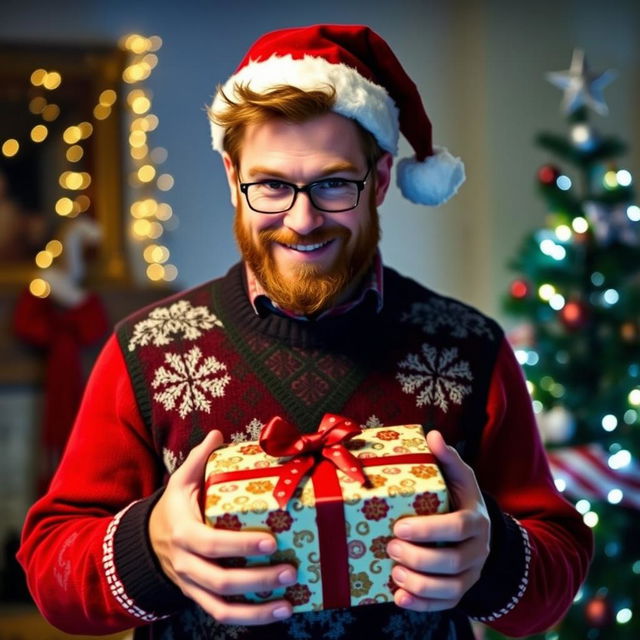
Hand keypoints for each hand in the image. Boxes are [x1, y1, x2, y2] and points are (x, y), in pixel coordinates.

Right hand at [149, 430, 296, 624]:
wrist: (149, 539)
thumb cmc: (175, 507)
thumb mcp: (182, 480)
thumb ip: (200, 459)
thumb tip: (218, 434)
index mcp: (184, 533)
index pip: (212, 544)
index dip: (241, 547)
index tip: (271, 542)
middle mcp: (186, 564)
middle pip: (220, 581)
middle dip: (257, 580)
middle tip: (290, 571)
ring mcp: (192, 585)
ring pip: (221, 608)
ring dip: (257, 610)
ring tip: (289, 604)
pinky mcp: (199, 598)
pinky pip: (222, 615)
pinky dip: (250, 619)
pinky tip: (278, 613)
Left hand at [386, 430, 489, 611]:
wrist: (479, 532)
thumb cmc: (461, 500)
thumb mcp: (459, 477)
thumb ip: (447, 458)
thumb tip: (432, 434)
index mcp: (476, 520)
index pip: (457, 527)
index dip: (429, 530)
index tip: (400, 525)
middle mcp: (477, 550)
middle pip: (452, 561)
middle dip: (418, 557)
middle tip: (390, 546)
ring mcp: (471, 574)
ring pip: (450, 588)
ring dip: (419, 584)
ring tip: (394, 571)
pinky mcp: (461, 591)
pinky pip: (445, 605)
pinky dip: (422, 605)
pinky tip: (399, 598)